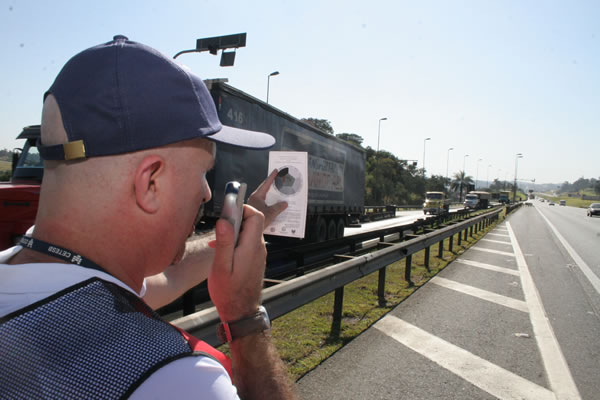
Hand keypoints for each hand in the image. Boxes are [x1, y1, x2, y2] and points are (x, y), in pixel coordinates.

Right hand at [208, 205, 266, 321]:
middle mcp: (258, 248)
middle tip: (218, 230)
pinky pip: (247, 243)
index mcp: (252, 247)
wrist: (240, 311)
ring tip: (216, 244)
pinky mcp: (254, 259)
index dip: (243, 208)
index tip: (227, 211)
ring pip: (248, 233)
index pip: (256, 216)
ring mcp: (258, 254)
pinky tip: (222, 252)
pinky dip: (235, 242)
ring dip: (233, 232)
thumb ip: (224, 242)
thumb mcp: (221, 267)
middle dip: (235, 220)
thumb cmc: (229, 292)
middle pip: (252, 222)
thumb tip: (224, 220)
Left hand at [248, 169, 287, 227]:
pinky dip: (270, 202)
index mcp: (257, 196)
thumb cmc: (257, 219)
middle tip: (279, 180)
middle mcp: (255, 198)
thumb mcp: (271, 213)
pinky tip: (275, 205)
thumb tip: (285, 203)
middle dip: (272, 185)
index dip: (272, 177)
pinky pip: (264, 203)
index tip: (276, 171)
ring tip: (279, 193)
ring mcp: (254, 204)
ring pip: (265, 196)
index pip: (266, 184)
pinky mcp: (255, 209)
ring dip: (271, 195)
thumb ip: (278, 207)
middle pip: (265, 189)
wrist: (247, 229)